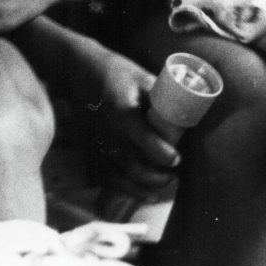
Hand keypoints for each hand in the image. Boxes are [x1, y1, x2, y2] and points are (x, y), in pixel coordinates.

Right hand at [84, 51, 182, 202]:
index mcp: (122, 111)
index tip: (176, 160)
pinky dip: (127, 189)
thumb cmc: (115, 72)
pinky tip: (145, 194)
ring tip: (163, 185)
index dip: (161, 152)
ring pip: (120, 175)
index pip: (142, 137)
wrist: (78, 71)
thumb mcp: (141, 76)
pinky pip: (110, 176)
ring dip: (143, 187)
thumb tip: (187, 113)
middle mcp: (109, 131)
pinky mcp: (94, 148)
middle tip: (173, 176)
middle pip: (132, 164)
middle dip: (155, 177)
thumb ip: (161, 96)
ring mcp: (99, 142)